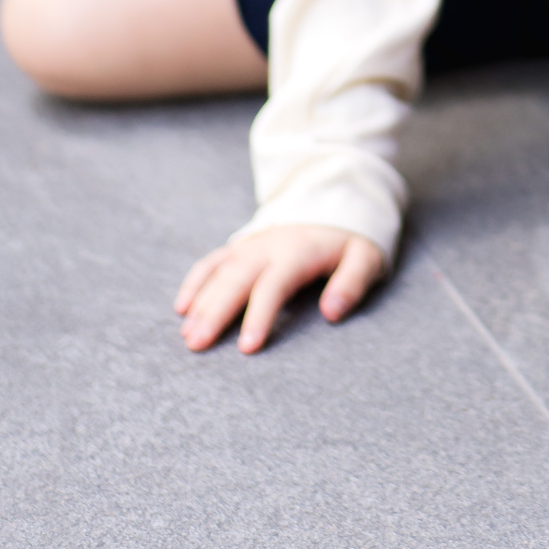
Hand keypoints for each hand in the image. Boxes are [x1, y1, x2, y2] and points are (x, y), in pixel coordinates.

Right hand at [175, 225, 385, 353]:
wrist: (338, 200)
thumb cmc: (352, 239)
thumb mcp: (366, 256)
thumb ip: (352, 282)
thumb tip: (332, 312)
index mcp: (299, 251)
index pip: (273, 285)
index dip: (259, 315)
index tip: (247, 348)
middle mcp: (269, 246)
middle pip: (237, 279)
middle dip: (215, 312)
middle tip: (197, 345)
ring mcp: (253, 244)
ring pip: (220, 271)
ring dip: (201, 301)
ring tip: (187, 335)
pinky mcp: (244, 245)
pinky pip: (214, 260)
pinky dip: (196, 281)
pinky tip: (182, 307)